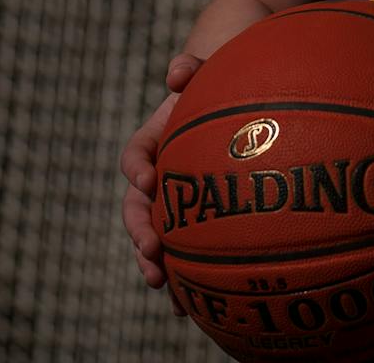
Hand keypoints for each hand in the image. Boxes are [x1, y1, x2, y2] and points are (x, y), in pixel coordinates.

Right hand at [118, 53, 202, 312]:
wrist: (238, 96)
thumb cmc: (221, 83)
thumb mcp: (207, 71)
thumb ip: (190, 68)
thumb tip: (177, 73)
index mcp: (156, 140)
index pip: (135, 156)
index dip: (137, 168)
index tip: (148, 179)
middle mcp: (159, 173)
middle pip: (137, 206)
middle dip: (139, 230)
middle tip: (152, 250)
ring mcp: (174, 198)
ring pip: (153, 233)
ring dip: (152, 259)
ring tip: (160, 282)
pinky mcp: (193, 219)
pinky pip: (182, 249)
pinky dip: (181, 275)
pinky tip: (187, 305)